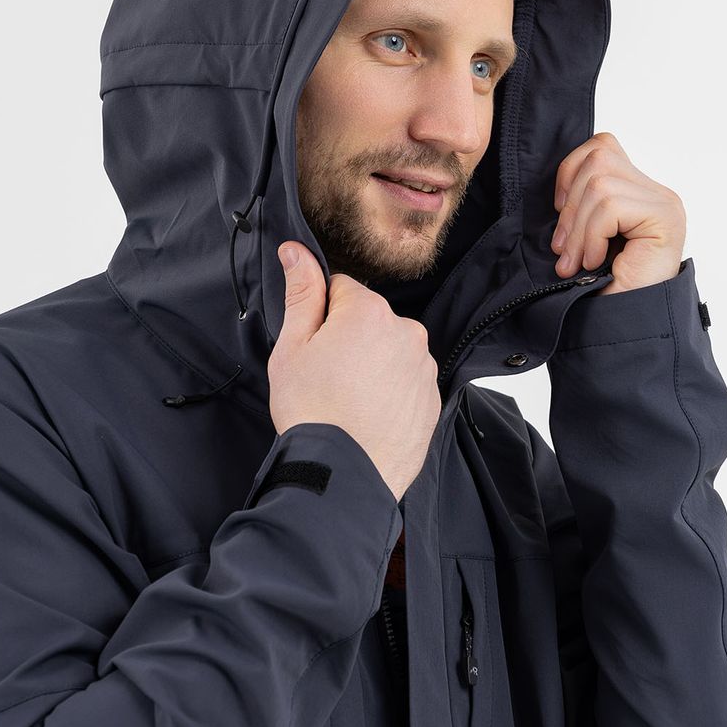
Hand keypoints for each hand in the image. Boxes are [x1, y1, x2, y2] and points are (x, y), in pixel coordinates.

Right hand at [268, 242, 442, 501]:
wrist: (343, 476)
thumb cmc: (311, 410)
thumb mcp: (292, 346)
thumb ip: (301, 292)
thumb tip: (296, 250)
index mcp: (369, 311)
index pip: (341, 289)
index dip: (321, 316)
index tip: (313, 347)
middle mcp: (407, 331)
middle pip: (370, 319)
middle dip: (349, 338)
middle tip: (327, 376)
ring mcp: (425, 367)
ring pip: (391, 350)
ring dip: (373, 364)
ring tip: (348, 400)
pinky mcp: (433, 398)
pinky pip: (408, 380)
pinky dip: (391, 391)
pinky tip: (368, 414)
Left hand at [550, 132, 685, 295]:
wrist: (625, 324)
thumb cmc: (602, 285)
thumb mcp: (581, 235)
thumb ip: (578, 204)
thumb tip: (554, 193)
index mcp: (636, 190)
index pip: (600, 147)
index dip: (570, 173)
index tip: (558, 212)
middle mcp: (655, 192)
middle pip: (597, 160)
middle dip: (570, 207)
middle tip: (563, 249)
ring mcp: (662, 203)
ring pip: (600, 184)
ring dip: (578, 228)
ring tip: (578, 261)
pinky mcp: (664, 218)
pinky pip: (610, 207)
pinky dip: (592, 236)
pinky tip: (595, 262)